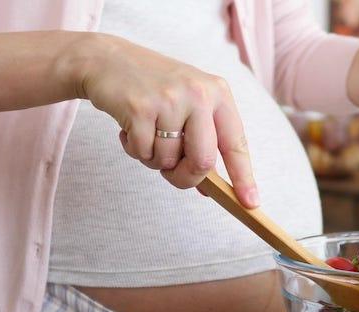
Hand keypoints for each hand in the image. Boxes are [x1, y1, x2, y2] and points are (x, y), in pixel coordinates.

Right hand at [76, 34, 258, 207]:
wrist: (108, 59)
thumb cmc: (152, 88)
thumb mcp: (188, 104)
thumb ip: (203, 140)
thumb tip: (209, 189)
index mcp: (217, 92)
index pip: (236, 143)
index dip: (244, 177)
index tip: (250, 204)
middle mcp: (198, 93)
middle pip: (203, 162)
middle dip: (184, 177)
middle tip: (170, 173)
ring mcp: (169, 99)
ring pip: (167, 160)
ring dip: (152, 158)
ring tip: (145, 132)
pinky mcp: (139, 108)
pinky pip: (142, 152)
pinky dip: (133, 148)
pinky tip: (129, 127)